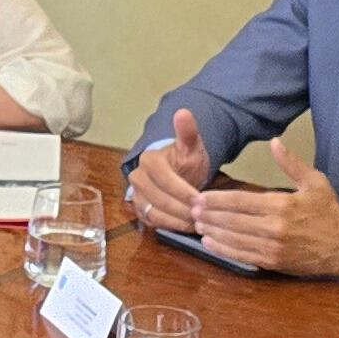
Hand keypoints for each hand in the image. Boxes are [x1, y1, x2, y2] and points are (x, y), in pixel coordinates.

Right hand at [122, 110, 212, 232]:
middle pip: (158, 198)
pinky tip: (187, 226)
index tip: (201, 199)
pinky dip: (170, 226)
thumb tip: (183, 112)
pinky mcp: (140, 210)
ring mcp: (136, 195)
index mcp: (149, 160)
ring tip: (197, 222)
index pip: (164, 179)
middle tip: (202, 214)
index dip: (182, 190)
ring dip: (177, 219)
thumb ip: (187, 131)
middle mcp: (137, 178)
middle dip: (182, 208)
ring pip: (154, 212)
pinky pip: (152, 222)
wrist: (178, 171)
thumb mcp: (191, 145)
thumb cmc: (185, 159)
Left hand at [192, 165, 338, 279]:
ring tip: (196, 223)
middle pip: (233, 220)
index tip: (200, 196)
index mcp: (282, 205)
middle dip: (210, 214)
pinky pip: (242, 255)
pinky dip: (223, 249)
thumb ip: (291, 163)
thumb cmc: (328, 212)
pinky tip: (210, 243)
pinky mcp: (272, 262)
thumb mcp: (315, 182)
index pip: (241, 201)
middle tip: (191, 208)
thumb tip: (274, 142)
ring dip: (212, 231)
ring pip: (234, 238)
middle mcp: (274, 228)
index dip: (218, 199)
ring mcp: (272, 248)